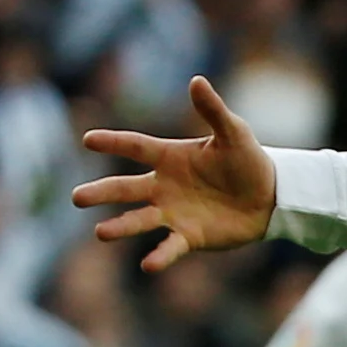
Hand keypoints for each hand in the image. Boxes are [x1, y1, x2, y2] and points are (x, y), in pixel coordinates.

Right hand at [75, 77, 276, 272]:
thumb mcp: (234, 133)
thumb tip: (197, 80)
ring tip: (100, 233)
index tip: (88, 139)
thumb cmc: (248, 160)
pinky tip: (148, 265)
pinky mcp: (190, 236)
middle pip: (126, 188)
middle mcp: (164, 186)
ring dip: (120, 226)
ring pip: (140, 219)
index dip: (113, 142)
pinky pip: (171, 246)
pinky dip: (160, 256)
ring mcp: (174, 212)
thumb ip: (213, 110)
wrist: (270, 196)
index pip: (136, 146)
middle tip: (76, 198)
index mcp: (170, 157)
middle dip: (101, 193)